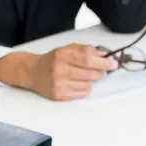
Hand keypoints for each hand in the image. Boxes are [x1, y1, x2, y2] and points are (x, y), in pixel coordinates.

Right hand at [0, 44, 117, 100]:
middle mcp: (60, 70)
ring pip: (89, 85)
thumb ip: (86, 50)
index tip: (113, 64)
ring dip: (92, 81)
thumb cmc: (53, 60)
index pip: (88, 59)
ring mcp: (60, 84)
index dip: (104, 62)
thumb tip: (105, 55)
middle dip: (101, 72)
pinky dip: (85, 88)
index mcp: (63, 55)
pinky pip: (83, 93)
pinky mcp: (60, 95)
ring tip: (83, 76)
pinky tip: (77, 83)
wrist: (33, 72)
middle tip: (101, 70)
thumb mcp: (67, 49)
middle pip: (91, 74)